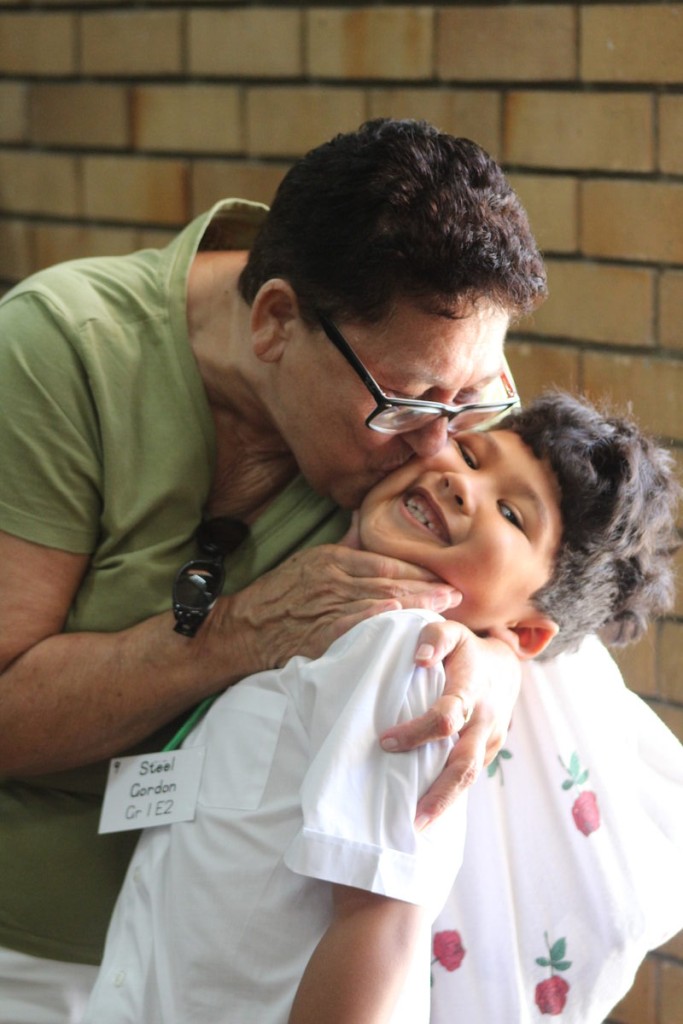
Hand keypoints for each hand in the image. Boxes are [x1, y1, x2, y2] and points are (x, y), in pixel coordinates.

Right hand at [214, 544, 461, 673]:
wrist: (242, 628)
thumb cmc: (278, 596)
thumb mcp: (310, 561)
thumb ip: (344, 544)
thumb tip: (367, 520)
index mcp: (333, 558)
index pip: (385, 560)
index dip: (419, 569)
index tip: (446, 575)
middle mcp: (332, 578)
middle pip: (390, 581)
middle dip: (428, 588)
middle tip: (458, 594)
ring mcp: (324, 605)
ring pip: (378, 602)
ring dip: (415, 606)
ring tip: (445, 611)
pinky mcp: (316, 633)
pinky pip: (350, 624)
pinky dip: (373, 619)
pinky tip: (397, 619)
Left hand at [378, 620, 520, 827]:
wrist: (505, 667)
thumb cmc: (466, 649)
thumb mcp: (451, 632)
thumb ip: (434, 638)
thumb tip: (418, 659)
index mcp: (472, 689)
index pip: (447, 717)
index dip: (418, 731)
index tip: (386, 741)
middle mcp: (484, 720)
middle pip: (464, 765)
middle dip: (440, 795)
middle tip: (413, 820)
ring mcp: (490, 740)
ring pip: (468, 777)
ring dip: (444, 803)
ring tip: (415, 827)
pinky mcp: (489, 752)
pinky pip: (469, 776)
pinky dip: (450, 794)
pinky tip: (427, 810)